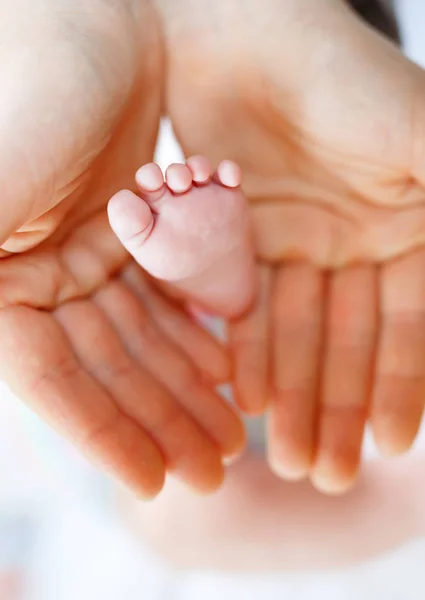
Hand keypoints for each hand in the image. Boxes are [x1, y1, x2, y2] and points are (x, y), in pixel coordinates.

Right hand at [0, 0, 243, 495]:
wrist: (93, 21)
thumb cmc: (32, 93)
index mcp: (0, 283)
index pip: (54, 382)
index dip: (102, 435)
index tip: (154, 483)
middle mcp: (42, 276)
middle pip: (109, 368)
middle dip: (160, 420)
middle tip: (216, 467)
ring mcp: (92, 254)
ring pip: (146, 339)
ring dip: (187, 387)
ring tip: (233, 433)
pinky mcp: (136, 230)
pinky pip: (171, 294)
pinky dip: (199, 333)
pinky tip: (230, 369)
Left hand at [162, 0, 424, 490]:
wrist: (245, 32)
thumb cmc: (343, 81)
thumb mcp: (422, 146)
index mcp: (407, 225)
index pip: (410, 322)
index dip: (403, 383)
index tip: (393, 445)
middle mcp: (354, 240)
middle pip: (349, 339)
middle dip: (341, 405)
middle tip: (325, 472)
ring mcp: (296, 241)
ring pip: (298, 332)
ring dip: (296, 393)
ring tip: (288, 455)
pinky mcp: (240, 235)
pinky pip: (245, 304)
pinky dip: (249, 349)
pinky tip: (249, 395)